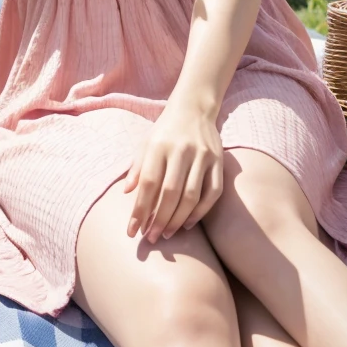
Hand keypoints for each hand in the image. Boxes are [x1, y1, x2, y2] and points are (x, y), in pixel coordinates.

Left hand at [124, 101, 223, 243]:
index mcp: (158, 145)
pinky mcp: (219, 162)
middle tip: (150, 238)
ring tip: (166, 234)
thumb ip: (137, 167)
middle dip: (159, 220)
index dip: (140, 209)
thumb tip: (127, 192)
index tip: (132, 230)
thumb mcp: (145, 143)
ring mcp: (202, 156)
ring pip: (191, 196)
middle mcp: (181, 151)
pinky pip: (212, 193)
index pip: (148, 183)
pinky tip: (188, 224)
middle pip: (170, 193)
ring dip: (178, 220)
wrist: (193, 108)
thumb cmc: (164, 131)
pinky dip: (200, 212)